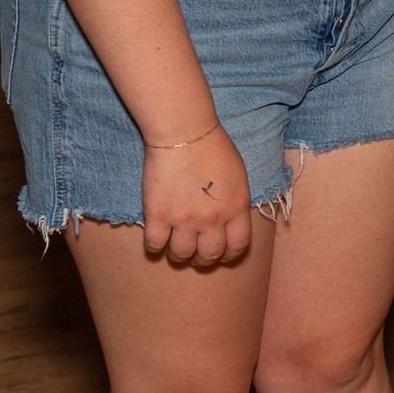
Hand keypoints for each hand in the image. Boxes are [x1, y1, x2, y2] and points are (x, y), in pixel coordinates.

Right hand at [141, 125, 254, 266]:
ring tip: (176, 249)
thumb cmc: (213, 147)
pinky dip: (155, 248)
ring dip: (179, 255)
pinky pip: (155, 245)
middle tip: (197, 255)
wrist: (184, 132)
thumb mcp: (238, 177)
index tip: (223, 256)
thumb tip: (231, 221)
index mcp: (237, 208)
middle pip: (210, 255)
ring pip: (182, 255)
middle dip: (204, 259)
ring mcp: (185, 219)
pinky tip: (157, 240)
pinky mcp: (158, 215)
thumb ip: (235, 202)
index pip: (238, 246)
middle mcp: (213, 218)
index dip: (231, 255)